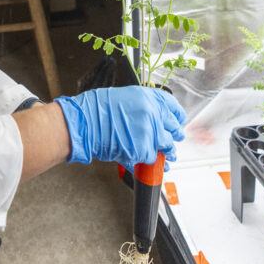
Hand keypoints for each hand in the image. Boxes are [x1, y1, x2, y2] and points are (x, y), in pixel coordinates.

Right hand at [55, 86, 186, 166]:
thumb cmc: (97, 109)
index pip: (172, 107)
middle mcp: (152, 113)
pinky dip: (150, 163)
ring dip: (167, 153)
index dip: (177, 116)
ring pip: (167, 146)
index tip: (179, 121)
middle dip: (174, 136)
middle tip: (174, 140)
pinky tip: (151, 166)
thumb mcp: (125, 97)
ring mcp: (149, 132)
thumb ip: (143, 106)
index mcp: (148, 97)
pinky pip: (152, 159)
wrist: (84, 123)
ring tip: (167, 157)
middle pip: (174, 128)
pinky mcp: (143, 150)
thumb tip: (154, 117)